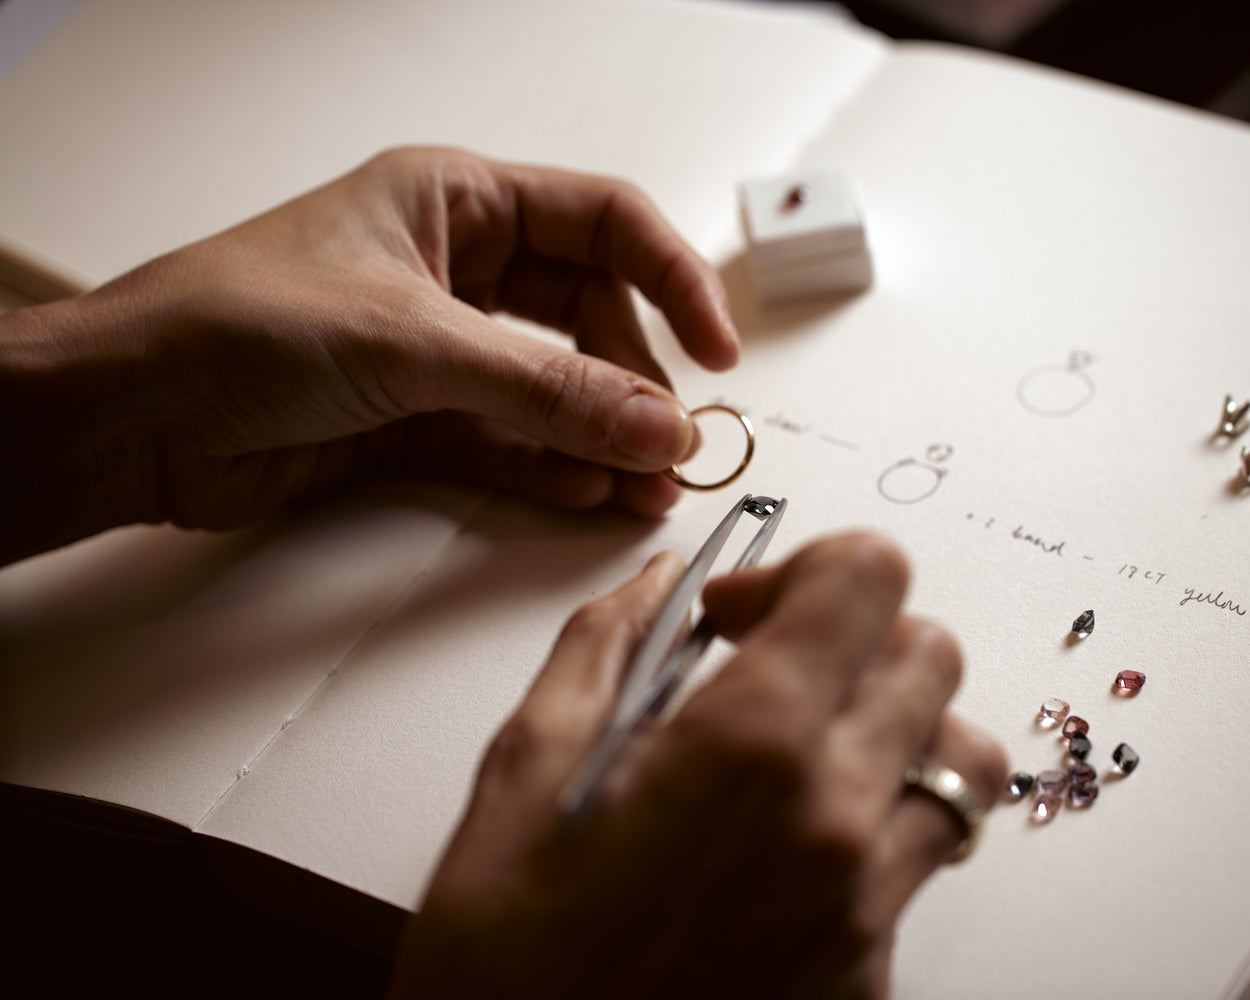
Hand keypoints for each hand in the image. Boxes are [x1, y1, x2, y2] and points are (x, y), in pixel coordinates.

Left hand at [0, 147, 737, 563]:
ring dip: (602, 437)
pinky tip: (589, 493)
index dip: (671, 280)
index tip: (715, 347)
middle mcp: (452, 270)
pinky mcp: (410, 419)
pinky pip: (506, 441)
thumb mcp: (415, 341)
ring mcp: (434, 349)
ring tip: (648, 485)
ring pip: (550, 388)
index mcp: (455, 202)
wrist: (127, 417)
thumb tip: (653, 419)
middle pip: (587, 317)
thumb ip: (547, 387)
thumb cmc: (229, 323)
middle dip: (635, 380)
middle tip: (673, 440)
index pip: (603, 224)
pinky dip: (550, 468)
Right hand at [392, 533, 1007, 998]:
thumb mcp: (522, 776)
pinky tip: (789, 856)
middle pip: (931, 656)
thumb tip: (655, 588)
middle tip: (773, 675)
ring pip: (961, 763)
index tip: (740, 616)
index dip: (807, 568)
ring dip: (895, 734)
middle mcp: (834, 820)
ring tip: (808, 759)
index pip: (868, 577)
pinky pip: (921, 864)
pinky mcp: (872, 976)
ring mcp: (866, 906)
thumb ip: (604, 652)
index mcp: (748, 745)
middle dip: (856, 641)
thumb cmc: (503, 969)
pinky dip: (878, 832)